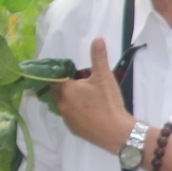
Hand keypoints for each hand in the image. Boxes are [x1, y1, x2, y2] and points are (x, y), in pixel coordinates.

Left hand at [52, 38, 132, 152]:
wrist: (116, 132)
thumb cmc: (108, 102)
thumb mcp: (105, 76)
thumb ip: (99, 57)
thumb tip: (97, 39)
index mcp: (66, 90)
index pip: (55, 78)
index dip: (63, 74)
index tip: (73, 73)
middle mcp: (62, 104)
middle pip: (58, 92)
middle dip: (66, 87)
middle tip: (82, 84)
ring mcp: (67, 119)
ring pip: (64, 105)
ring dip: (71, 100)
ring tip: (87, 97)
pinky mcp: (74, 130)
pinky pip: (70, 117)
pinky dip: (76, 112)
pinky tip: (90, 111)